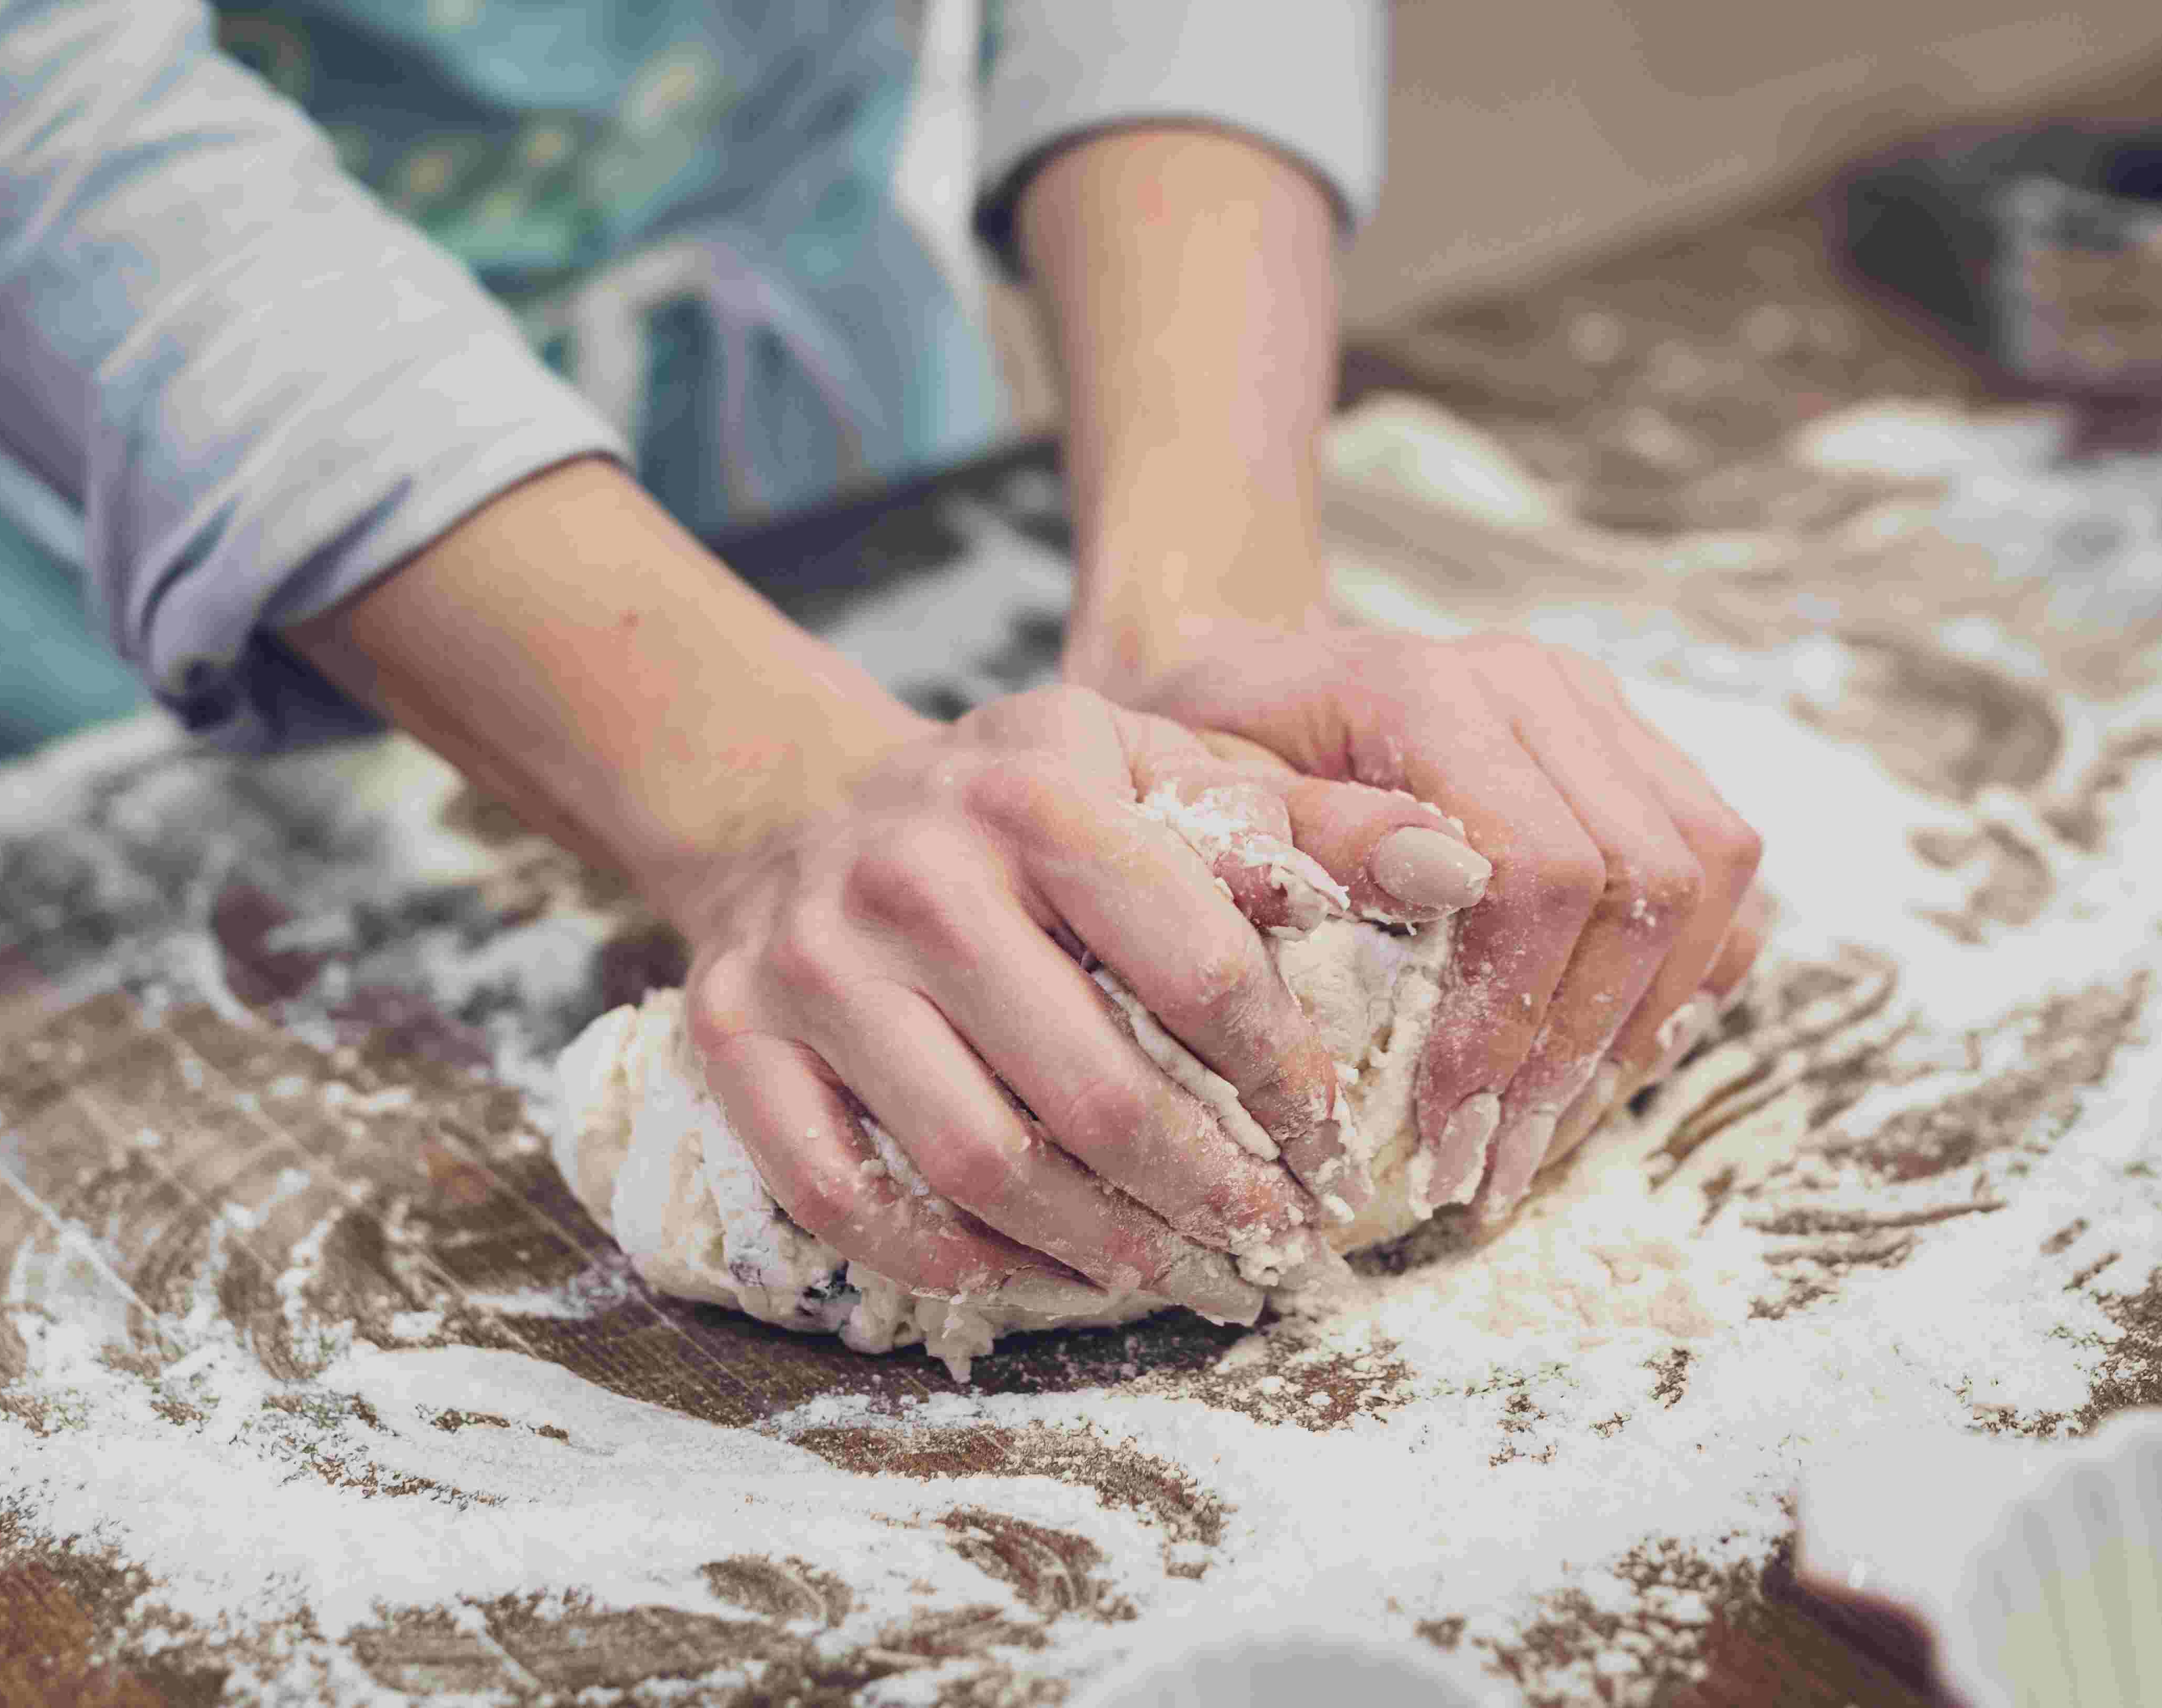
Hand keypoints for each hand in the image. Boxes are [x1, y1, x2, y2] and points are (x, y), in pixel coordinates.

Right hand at [668, 684, 1468, 1314]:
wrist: (808, 807)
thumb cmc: (1025, 809)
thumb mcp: (1160, 773)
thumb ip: (1313, 819)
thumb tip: (1464, 866)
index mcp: (1037, 781)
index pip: (1201, 965)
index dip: (1288, 1079)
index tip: (1332, 1143)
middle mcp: (911, 863)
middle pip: (1092, 1089)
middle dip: (1205, 1191)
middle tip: (1267, 1238)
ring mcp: (811, 956)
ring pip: (974, 1159)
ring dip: (1091, 1245)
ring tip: (1165, 1268)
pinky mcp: (734, 1034)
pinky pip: (843, 1195)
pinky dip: (945, 1259)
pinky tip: (1025, 1272)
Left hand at [1089, 617, 1766, 1218]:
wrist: (1238, 682)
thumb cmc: (1202, 758)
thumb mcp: (1203, 801)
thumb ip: (1307, 837)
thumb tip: (1442, 884)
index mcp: (1429, 689)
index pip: (1538, 867)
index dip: (1509, 1017)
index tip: (1448, 1129)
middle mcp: (1539, 685)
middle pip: (1641, 883)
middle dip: (1575, 1053)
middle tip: (1495, 1170)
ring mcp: (1602, 712)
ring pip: (1707, 878)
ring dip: (1637, 1031)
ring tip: (1544, 1140)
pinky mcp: (1637, 751)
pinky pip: (1720, 873)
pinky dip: (1679, 982)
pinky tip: (1596, 1070)